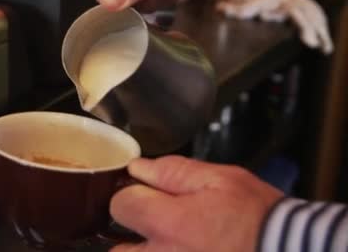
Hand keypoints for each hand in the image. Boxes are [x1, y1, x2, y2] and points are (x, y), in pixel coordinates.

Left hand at [110, 156, 282, 251]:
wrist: (293, 251)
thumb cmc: (259, 216)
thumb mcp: (221, 179)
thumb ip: (173, 172)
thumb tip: (138, 168)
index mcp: (170, 224)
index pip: (120, 206)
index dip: (130, 196)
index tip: (143, 195)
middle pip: (118, 249)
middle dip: (130, 236)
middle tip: (155, 226)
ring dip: (148, 250)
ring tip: (177, 241)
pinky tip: (191, 248)